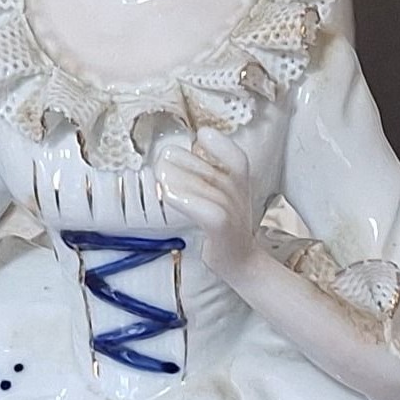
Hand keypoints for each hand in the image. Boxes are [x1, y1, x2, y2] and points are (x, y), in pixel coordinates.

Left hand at [155, 133, 265, 277]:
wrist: (240, 262)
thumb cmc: (225, 229)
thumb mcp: (222, 196)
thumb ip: (203, 176)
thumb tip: (171, 157)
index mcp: (240, 181)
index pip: (236, 156)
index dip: (218, 144)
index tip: (201, 136)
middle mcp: (238, 192)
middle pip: (203, 167)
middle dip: (177, 163)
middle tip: (161, 165)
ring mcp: (231, 209)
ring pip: (197, 184)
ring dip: (173, 179)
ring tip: (159, 178)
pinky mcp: (221, 226)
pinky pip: (202, 207)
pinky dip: (182, 198)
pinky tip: (167, 193)